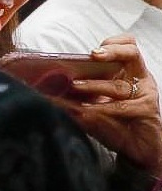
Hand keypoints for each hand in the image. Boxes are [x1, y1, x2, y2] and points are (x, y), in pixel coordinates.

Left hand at [68, 35, 161, 175]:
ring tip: (75, 86)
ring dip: (94, 85)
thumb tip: (45, 86)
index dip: (114, 43)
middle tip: (93, 56)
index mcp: (128, 72)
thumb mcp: (96, 101)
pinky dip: (100, 109)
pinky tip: (84, 110)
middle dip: (111, 52)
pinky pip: (119, 107)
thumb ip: (80, 90)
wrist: (138, 147)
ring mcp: (144, 94)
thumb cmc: (115, 121)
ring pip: (118, 86)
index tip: (94, 50)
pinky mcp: (145, 110)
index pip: (128, 46)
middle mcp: (139, 79)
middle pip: (131, 54)